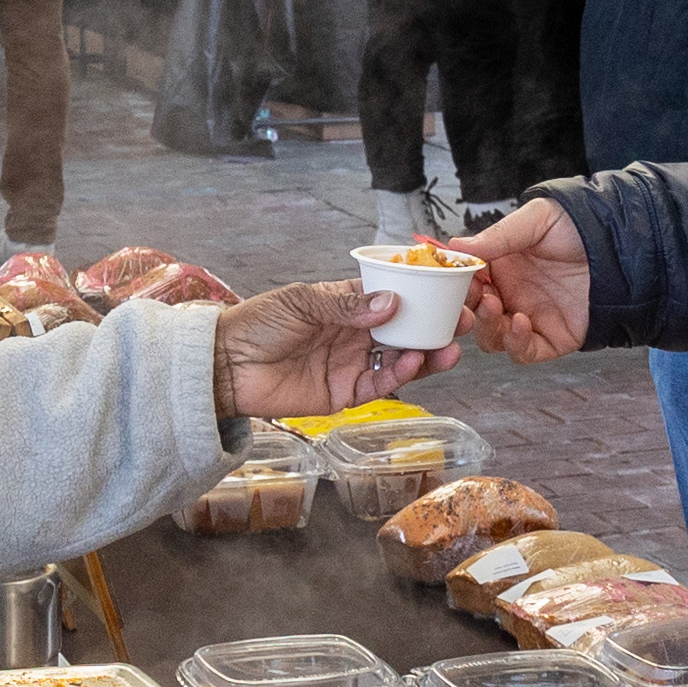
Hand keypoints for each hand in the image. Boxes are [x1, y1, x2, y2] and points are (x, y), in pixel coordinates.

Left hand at [209, 276, 448, 421]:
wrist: (225, 366)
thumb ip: (347, 305)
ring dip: (426, 354)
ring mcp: (350, 364)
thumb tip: (392, 303)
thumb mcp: (302, 303)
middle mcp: (353, 334)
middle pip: (403, 330)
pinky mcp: (344, 394)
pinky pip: (380, 384)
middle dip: (434, 326)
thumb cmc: (257, 324)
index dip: (420, 296)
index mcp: (343, 305)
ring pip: (399, 359)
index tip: (449, 292)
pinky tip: (416, 362)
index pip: (390, 298)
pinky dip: (400, 375)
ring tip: (449, 347)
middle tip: (462, 321)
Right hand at [452, 199, 585, 358]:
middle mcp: (511, 295)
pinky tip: (520, 322)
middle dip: (467, 311)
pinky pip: (524, 352)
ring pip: (492, 338)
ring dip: (487, 327)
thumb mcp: (536, 219)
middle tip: (475, 297)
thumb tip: (455, 245)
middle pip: (473, 315)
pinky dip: (516, 343)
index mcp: (500, 267)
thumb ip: (498, 236)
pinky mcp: (552, 339)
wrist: (619, 244)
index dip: (455, 285)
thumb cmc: (578, 227)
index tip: (452, 280)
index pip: (466, 283)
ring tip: (495, 307)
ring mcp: (530, 318)